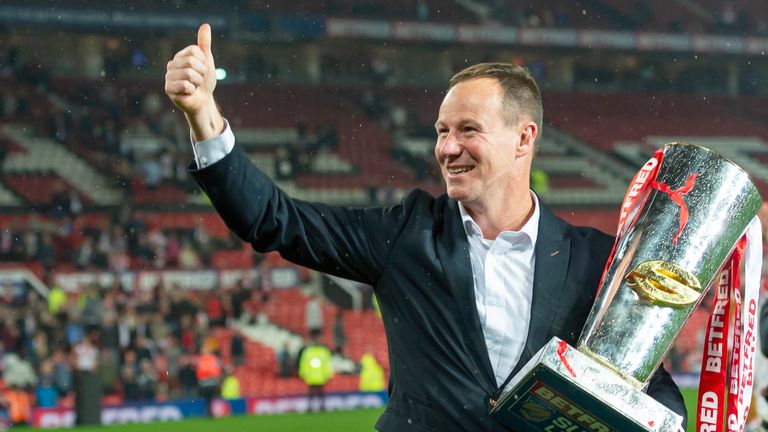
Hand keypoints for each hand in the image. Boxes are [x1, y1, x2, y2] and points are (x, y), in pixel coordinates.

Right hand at [165, 23, 223, 140]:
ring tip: (193, 86)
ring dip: (197, 83)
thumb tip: (205, 25)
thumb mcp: (207, 61)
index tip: (202, 70)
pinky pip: (185, 85)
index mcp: (180, 56)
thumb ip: (204, 44)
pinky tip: (188, 93)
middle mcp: (171, 65)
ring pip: (189, 74)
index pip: (194, 51)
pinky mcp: (168, 89)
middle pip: (191, 62)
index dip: (203, 62)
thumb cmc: (204, 82)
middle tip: (198, 80)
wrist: (203, 101)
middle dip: (201, 73)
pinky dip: (191, 91)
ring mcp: (168, 77)